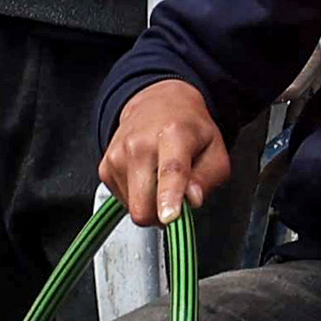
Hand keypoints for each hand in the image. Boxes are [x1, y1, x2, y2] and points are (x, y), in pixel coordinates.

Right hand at [99, 79, 232, 229]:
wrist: (157, 103)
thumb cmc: (189, 129)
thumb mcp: (215, 151)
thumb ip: (208, 178)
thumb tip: (192, 200)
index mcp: (174, 135)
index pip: (170, 171)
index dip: (169, 197)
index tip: (169, 216)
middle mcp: (140, 143)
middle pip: (143, 204)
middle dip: (162, 215)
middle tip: (177, 200)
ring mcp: (117, 155)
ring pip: (133, 208)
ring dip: (150, 204)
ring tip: (161, 179)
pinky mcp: (105, 167)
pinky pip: (123, 202)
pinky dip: (138, 197)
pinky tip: (146, 177)